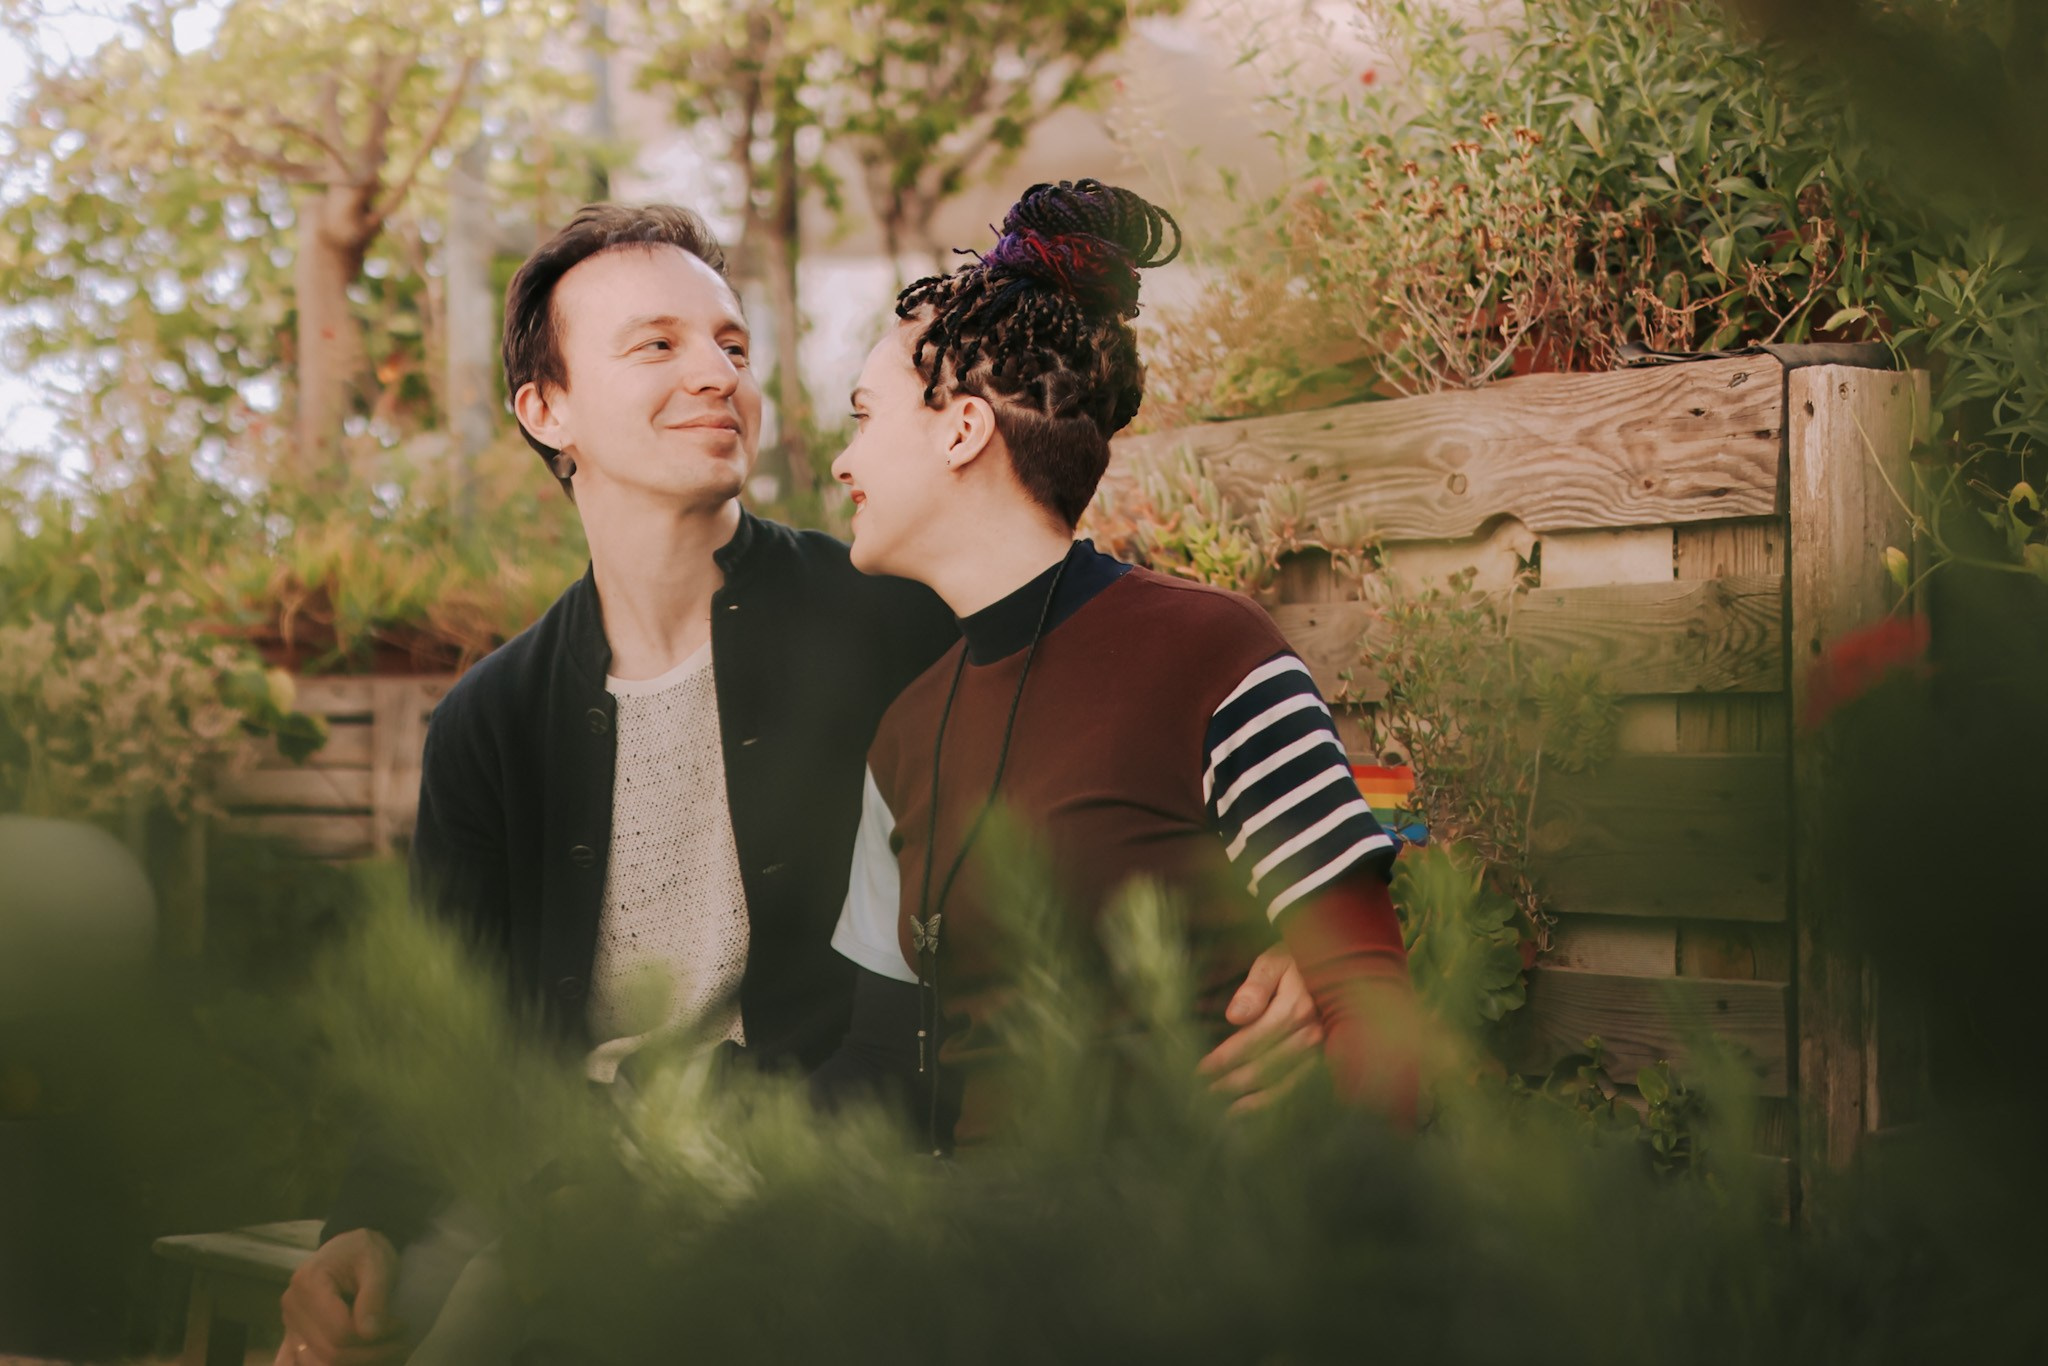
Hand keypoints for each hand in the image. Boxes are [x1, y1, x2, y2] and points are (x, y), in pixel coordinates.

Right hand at [275, 1227, 407, 1365]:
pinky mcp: (292, 1335)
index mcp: (309, 1284)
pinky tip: (349, 1361)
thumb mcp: (377, 1264)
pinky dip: (321, 1365)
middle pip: (329, 1352)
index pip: (341, 1331)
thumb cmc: (365, 1251)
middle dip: (369, 1354)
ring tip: (382, 1350)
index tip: (400, 1326)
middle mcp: (292, 1307)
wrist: (350, 1248)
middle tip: (399, 1342)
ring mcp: (289, 1324)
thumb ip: (374, 1298)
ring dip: (354, 1363)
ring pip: (317, 1363)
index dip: (374, 1337)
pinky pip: (295, 1361)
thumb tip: (371, 1334)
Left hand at [1197, 945, 1323, 1112]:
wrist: (1341, 966)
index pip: (1250, 1041)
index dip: (1223, 1060)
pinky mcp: (1328, 1062)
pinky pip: (1299, 1089)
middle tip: (1204, 1095)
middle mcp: (1311, 1034)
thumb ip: (1254, 987)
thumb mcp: (1274, 961)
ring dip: (1252, 1102)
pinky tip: (1255, 1111)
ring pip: (1282, 1085)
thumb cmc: (1298, 961)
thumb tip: (1233, 1016)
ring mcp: (1322, 1052)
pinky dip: (1275, 1103)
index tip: (1200, 1071)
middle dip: (1231, 1084)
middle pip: (1264, 1068)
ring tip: (1226, 1112)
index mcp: (1295, 1007)